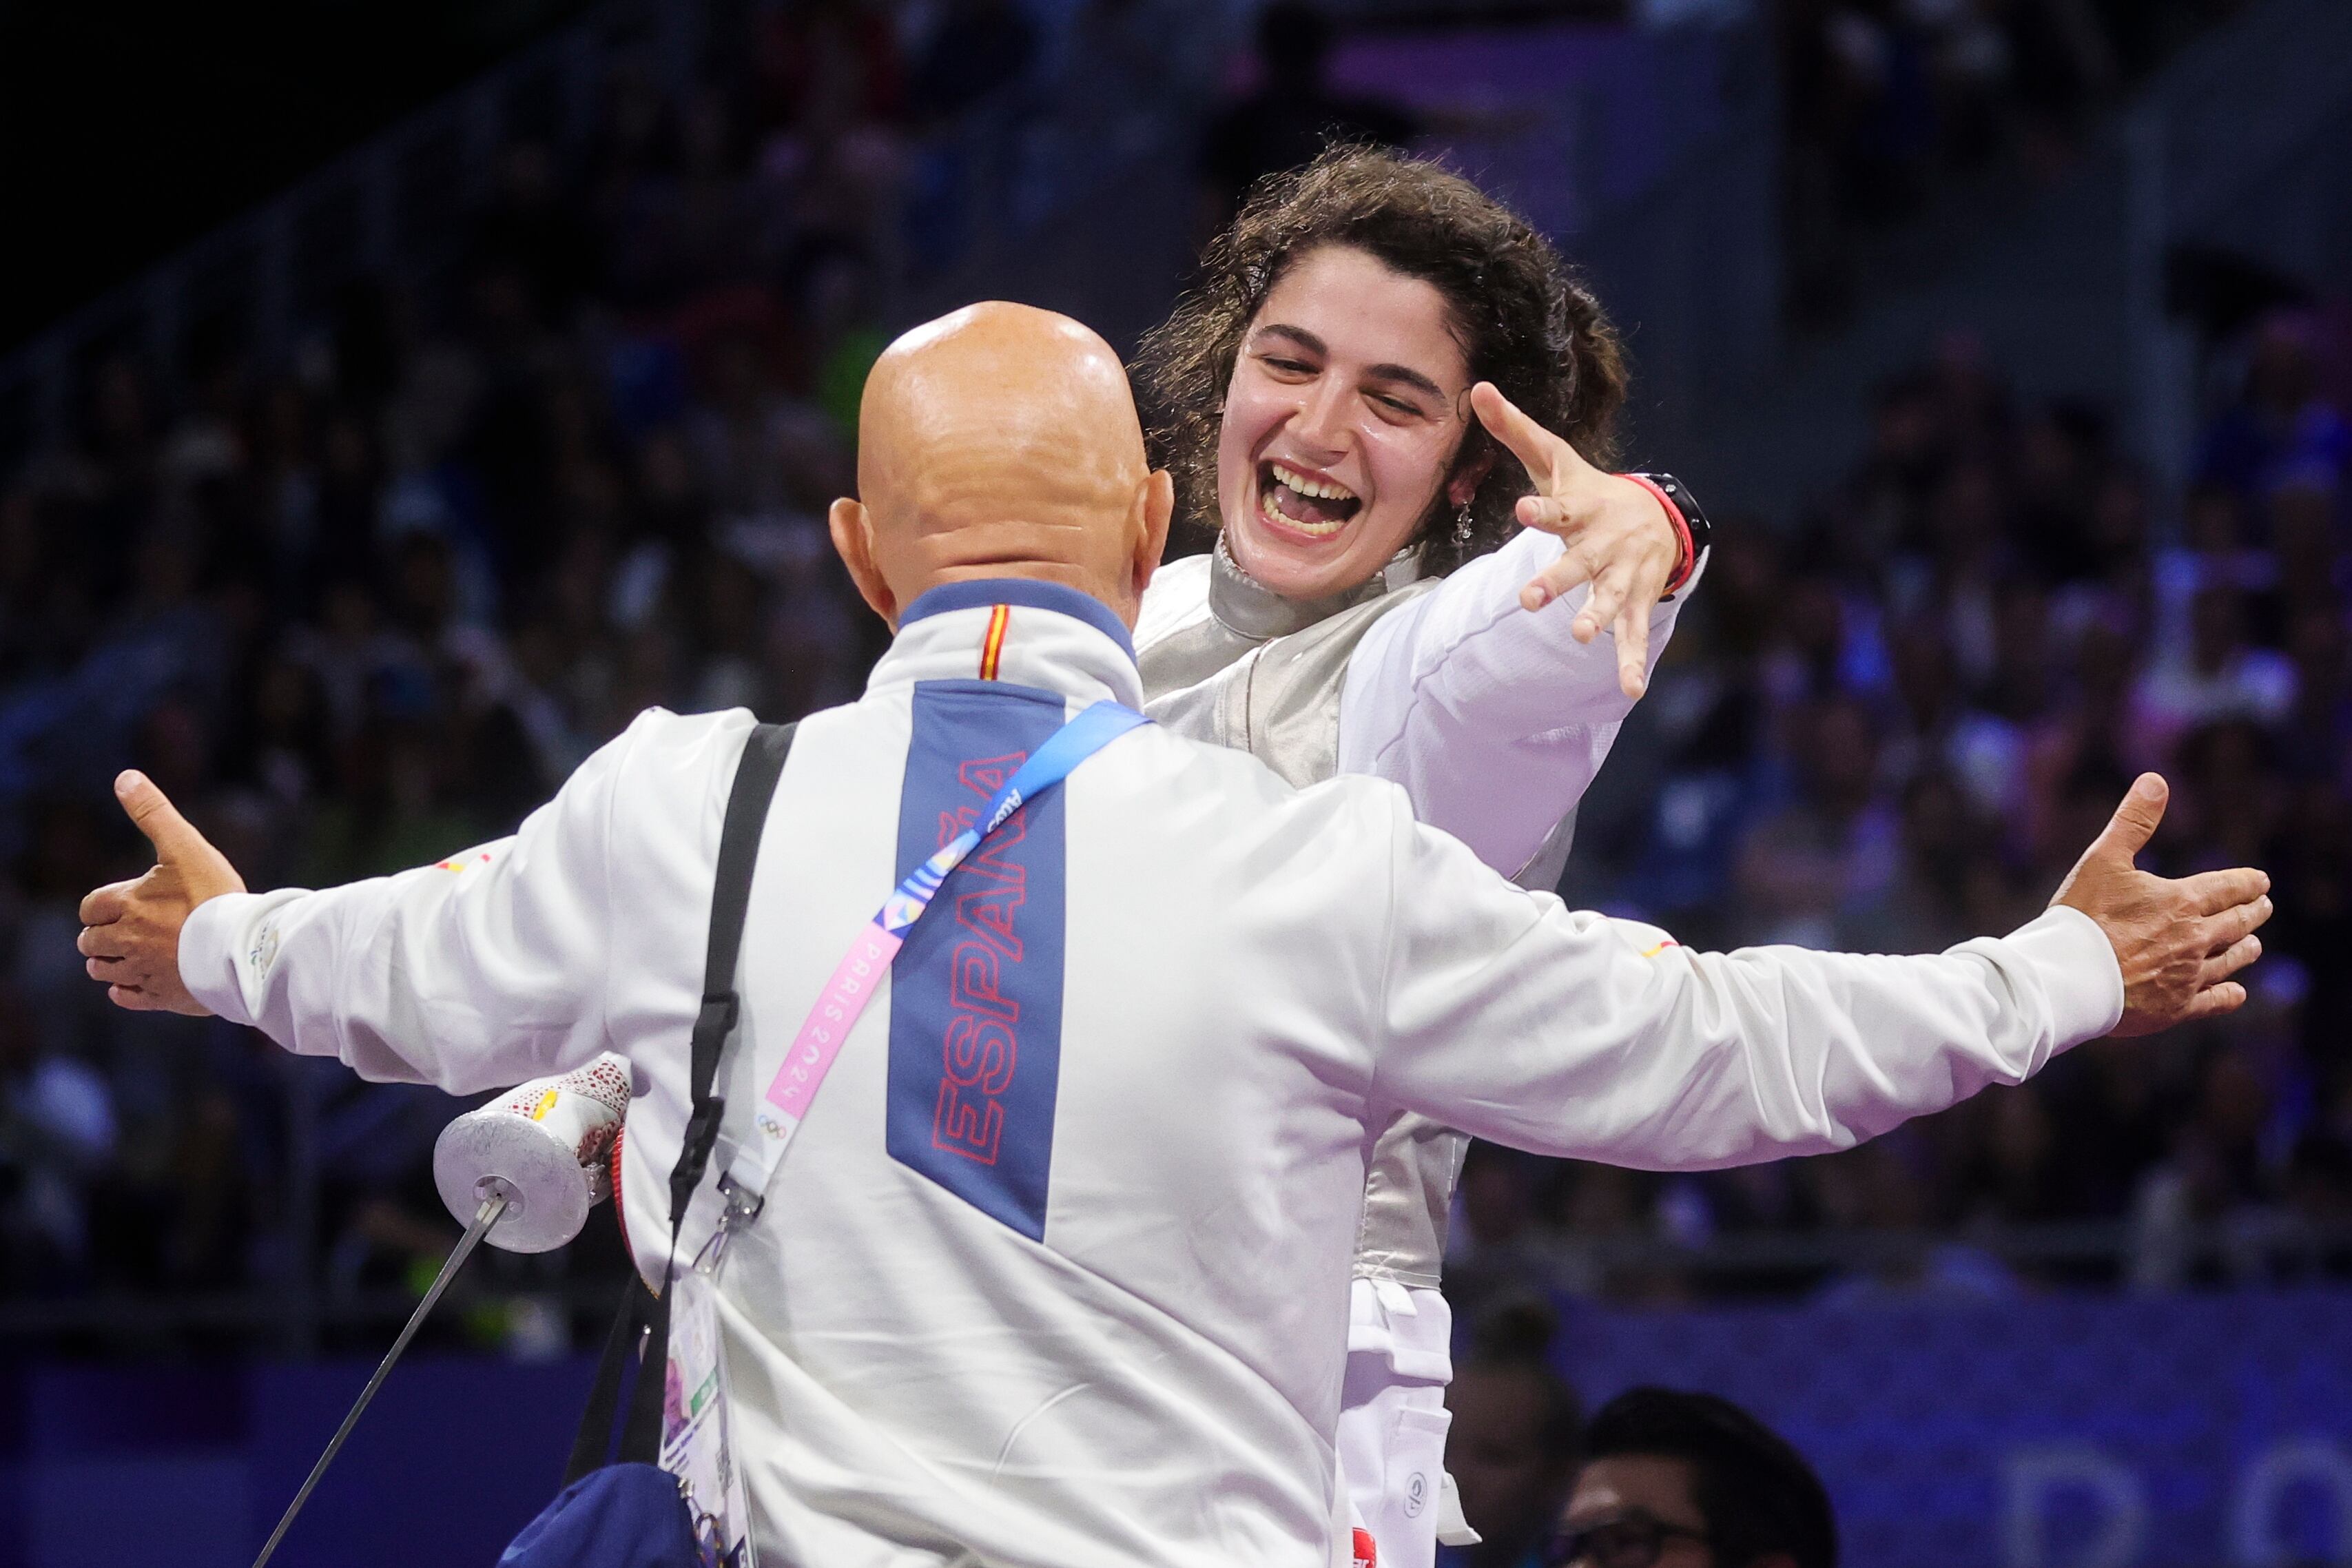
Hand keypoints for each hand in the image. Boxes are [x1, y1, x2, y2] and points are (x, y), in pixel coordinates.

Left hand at [77, 771, 245, 1014]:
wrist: (245, 947)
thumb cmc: (216, 895)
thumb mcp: (186, 846)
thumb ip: (154, 812)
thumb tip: (125, 776)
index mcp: (126, 904)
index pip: (91, 907)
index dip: (102, 906)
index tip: (122, 905)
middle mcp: (126, 939)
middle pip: (91, 943)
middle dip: (101, 937)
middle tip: (128, 930)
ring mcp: (141, 970)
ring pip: (103, 971)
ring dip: (109, 963)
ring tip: (132, 955)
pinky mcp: (159, 996)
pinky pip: (126, 997)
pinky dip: (125, 991)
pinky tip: (139, 982)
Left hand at [1469, 381, 1685, 699]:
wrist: (1655, 512)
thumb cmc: (1589, 488)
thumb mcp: (1555, 460)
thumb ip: (1515, 432)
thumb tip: (1478, 389)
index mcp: (1582, 509)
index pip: (1558, 507)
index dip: (1541, 508)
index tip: (1523, 508)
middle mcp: (1603, 544)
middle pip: (1579, 563)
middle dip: (1558, 580)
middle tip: (1529, 599)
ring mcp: (1621, 575)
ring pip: (1609, 600)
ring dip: (1595, 619)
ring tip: (1579, 638)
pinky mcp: (1635, 601)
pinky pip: (1634, 634)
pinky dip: (1633, 662)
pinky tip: (1631, 690)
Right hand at [2051, 774, 2269, 1036]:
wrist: (2069, 977)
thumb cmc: (2081, 916)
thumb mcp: (2103, 859)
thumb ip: (2133, 821)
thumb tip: (2155, 780)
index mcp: (2182, 902)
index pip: (2230, 888)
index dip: (2249, 882)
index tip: (2261, 881)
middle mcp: (2195, 939)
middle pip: (2238, 923)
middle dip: (2253, 912)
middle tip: (2262, 907)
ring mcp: (2189, 976)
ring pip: (2233, 960)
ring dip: (2246, 949)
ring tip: (2253, 945)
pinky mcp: (2177, 1007)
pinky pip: (2216, 1000)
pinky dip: (2230, 993)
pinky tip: (2236, 991)